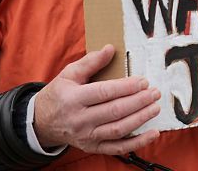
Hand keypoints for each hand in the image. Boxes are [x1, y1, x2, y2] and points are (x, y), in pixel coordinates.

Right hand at [33, 44, 161, 154]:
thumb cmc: (59, 95)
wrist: (42, 123)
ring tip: (155, 107)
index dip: (126, 87)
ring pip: (119, 130)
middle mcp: (80, 120)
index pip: (104, 92)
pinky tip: (153, 133)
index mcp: (73, 99)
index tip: (143, 81)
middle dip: (138, 102)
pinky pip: (118, 148)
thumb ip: (90, 61)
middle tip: (154, 92)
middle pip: (114, 111)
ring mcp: (87, 136)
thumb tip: (110, 49)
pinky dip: (138, 142)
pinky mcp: (93, 147)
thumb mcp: (68, 74)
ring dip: (140, 118)